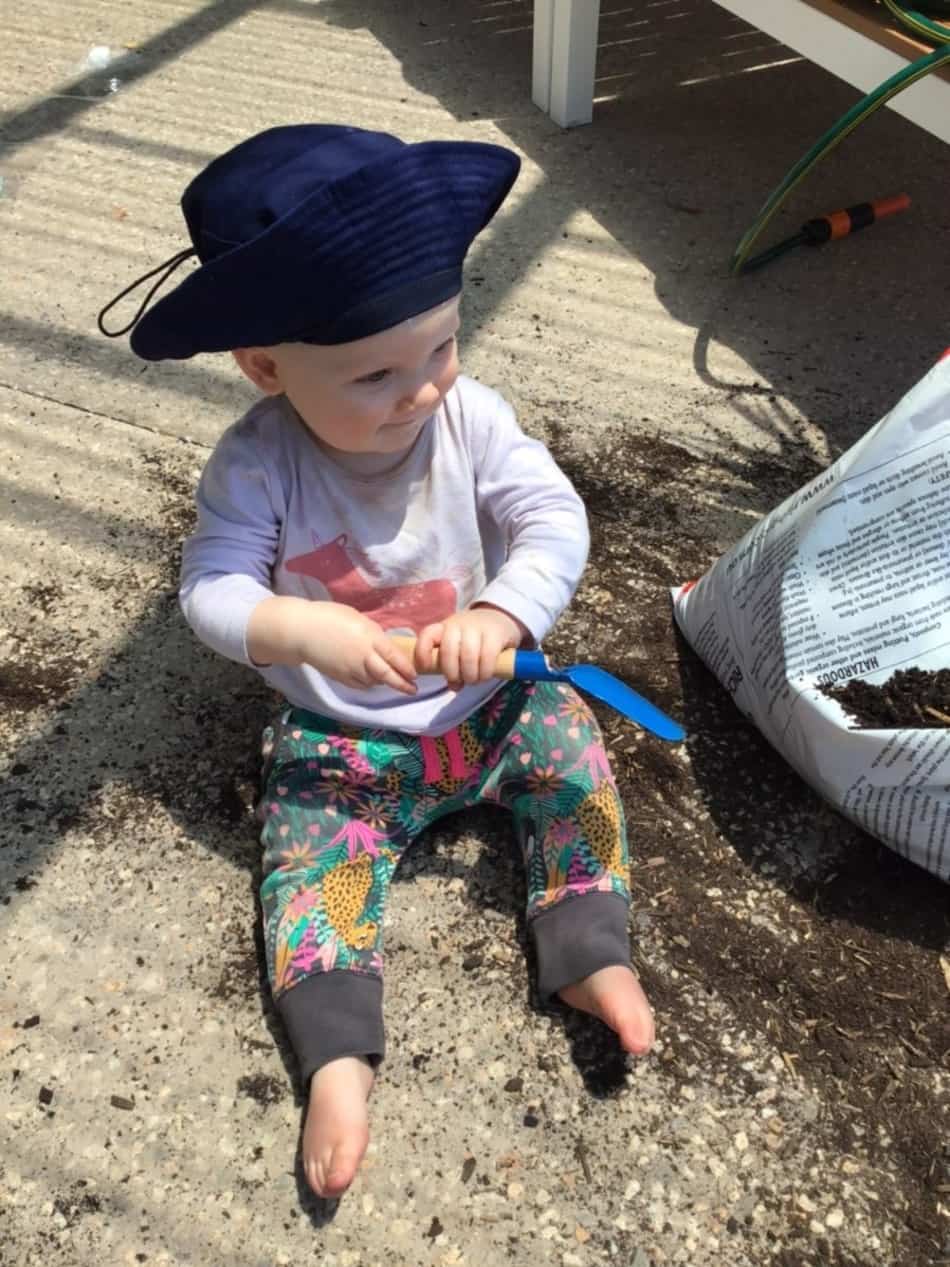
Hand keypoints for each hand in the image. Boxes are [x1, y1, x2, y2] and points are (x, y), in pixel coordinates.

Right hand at [247, 597, 416, 694]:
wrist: (301, 631)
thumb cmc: (329, 617)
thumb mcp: (357, 618)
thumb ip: (373, 633)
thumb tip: (385, 645)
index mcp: (369, 637)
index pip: (393, 656)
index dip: (405, 667)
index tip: (414, 674)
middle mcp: (362, 656)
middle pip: (386, 675)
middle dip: (401, 684)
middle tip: (412, 689)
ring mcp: (350, 669)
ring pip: (373, 681)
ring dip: (384, 682)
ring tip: (392, 680)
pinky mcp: (340, 677)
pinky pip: (359, 684)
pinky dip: (368, 683)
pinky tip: (371, 679)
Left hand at [414, 604, 526, 689]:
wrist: (500, 620)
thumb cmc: (474, 639)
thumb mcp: (458, 647)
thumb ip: (452, 665)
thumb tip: (454, 687)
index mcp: (444, 628)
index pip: (427, 635)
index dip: (423, 653)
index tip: (426, 668)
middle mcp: (458, 624)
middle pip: (448, 651)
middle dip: (452, 673)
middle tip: (460, 682)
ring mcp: (477, 627)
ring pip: (468, 655)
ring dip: (470, 675)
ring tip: (474, 680)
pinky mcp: (495, 633)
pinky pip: (487, 656)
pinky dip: (485, 671)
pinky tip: (485, 675)